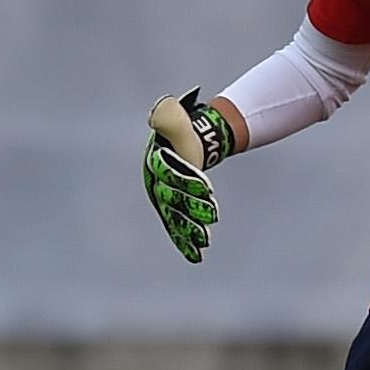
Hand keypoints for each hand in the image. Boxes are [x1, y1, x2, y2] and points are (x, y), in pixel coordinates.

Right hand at [143, 88, 231, 263]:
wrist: (187, 138)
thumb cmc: (180, 126)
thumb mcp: (173, 114)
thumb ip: (167, 115)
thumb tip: (160, 113)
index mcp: (156, 162)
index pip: (170, 173)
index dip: (187, 182)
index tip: (208, 189)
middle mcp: (156, 183)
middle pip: (174, 198)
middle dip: (193, 210)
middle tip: (213, 216)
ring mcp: (164, 198)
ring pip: (176, 217)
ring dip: (191, 229)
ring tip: (205, 241)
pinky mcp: (173, 209)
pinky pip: (177, 228)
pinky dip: (185, 242)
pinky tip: (196, 255)